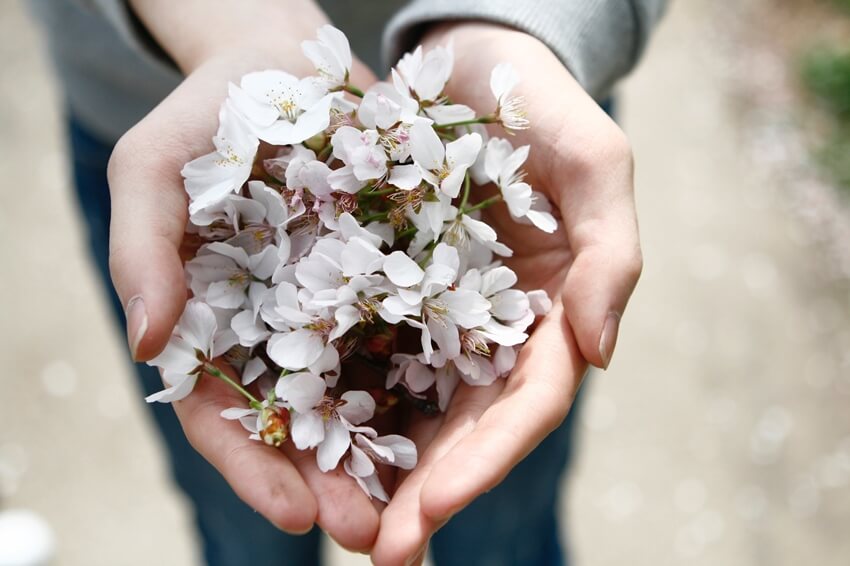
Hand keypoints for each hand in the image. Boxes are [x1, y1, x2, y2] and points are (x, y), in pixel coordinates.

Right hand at [107, 0, 382, 550]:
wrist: (282, 63)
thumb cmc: (206, 116)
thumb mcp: (154, 169)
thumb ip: (142, 252)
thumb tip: (149, 343)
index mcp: (213, 325)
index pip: (222, 415)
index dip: (253, 467)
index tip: (294, 515)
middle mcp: (278, 329)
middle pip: (301, 424)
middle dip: (333, 485)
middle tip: (372, 537)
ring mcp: (337, 306)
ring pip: (363, 395)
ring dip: (390, 456)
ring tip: (425, 505)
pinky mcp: (391, 274)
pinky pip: (414, 332)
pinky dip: (433, 380)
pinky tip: (467, 417)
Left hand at [370, 23, 641, 564]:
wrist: (470, 62)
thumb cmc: (540, 104)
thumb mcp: (594, 160)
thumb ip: (611, 252)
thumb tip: (599, 354)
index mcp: (552, 313)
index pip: (526, 406)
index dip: (484, 463)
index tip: (431, 509)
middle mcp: (496, 329)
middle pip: (466, 428)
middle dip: (426, 492)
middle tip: (375, 549)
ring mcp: (441, 316)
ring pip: (415, 408)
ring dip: (381, 472)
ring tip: (335, 523)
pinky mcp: (388, 290)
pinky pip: (365, 354)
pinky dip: (343, 404)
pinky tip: (308, 444)